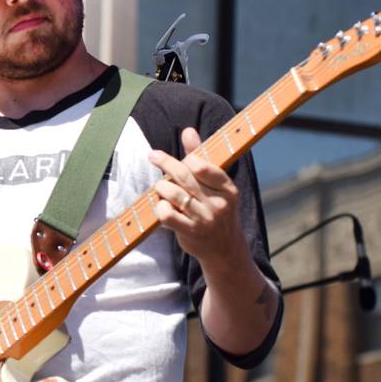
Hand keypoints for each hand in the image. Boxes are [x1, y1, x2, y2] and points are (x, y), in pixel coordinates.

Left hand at [149, 127, 246, 267]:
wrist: (224, 250)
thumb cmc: (215, 210)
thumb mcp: (215, 185)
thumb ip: (200, 157)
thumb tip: (188, 131)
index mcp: (228, 188)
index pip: (203, 165)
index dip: (186, 158)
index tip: (175, 154)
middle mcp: (218, 203)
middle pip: (184, 176)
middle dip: (165, 162)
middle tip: (153, 155)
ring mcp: (205, 219)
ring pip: (173, 193)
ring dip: (161, 187)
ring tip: (161, 188)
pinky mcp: (191, 232)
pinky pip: (166, 214)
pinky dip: (159, 206)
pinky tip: (161, 205)